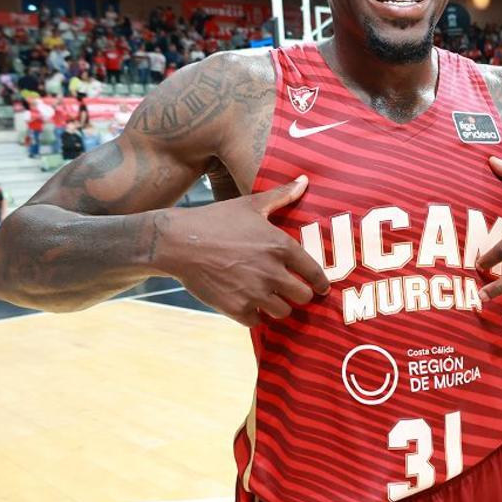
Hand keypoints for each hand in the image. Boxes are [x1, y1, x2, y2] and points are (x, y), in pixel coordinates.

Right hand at [161, 176, 329, 327]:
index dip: (321, 283)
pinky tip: (248, 305)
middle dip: (299, 294)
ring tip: (271, 299)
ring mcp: (254, 292)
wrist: (178, 242)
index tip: (322, 288)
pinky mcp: (236, 308)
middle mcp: (272, 271)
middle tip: (292, 292)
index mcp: (280, 246)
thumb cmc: (216, 220)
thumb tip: (304, 180)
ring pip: (282, 312)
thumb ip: (281, 195)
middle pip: (303, 296)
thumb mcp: (250, 204)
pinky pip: (257, 322)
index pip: (314, 273)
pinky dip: (254, 316)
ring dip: (278, 306)